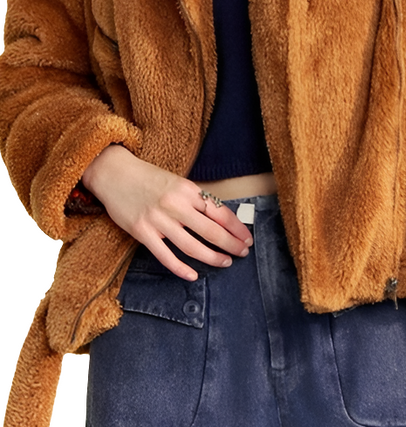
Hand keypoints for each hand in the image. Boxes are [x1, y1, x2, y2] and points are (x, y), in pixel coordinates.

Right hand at [82, 144, 252, 280]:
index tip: (247, 238)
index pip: (220, 212)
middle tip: (243, 253)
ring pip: (192, 246)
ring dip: (212, 258)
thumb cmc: (148, 178)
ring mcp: (158, 219)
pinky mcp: (142, 232)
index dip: (236, 228)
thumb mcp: (177, 182)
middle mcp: (176, 204)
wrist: (115, 173)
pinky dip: (181, 268)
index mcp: (188, 190)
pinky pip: (165, 256)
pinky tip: (192, 275)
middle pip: (211, 231)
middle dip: (231, 245)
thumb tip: (220, 218)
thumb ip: (195, 199)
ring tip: (225, 262)